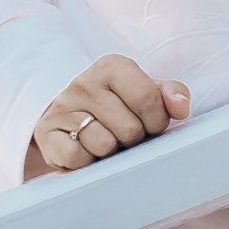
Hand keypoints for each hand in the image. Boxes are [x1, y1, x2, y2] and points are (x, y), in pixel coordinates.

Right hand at [25, 55, 190, 178]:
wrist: (66, 117)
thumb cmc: (116, 107)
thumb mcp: (144, 94)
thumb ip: (170, 95)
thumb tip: (181, 106)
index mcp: (112, 66)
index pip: (148, 98)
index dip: (157, 121)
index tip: (151, 125)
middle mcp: (84, 82)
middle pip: (130, 128)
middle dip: (133, 139)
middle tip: (124, 135)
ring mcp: (63, 108)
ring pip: (104, 145)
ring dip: (110, 152)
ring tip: (105, 142)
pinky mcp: (47, 133)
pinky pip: (78, 158)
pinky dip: (86, 162)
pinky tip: (85, 150)